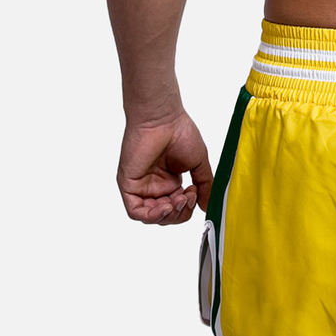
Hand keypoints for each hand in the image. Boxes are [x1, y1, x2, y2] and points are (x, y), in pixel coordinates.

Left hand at [117, 110, 212, 224]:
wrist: (163, 119)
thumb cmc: (180, 133)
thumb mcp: (199, 164)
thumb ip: (204, 186)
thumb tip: (207, 206)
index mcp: (169, 182)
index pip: (178, 208)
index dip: (188, 208)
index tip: (195, 192)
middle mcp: (154, 186)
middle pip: (165, 216)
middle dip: (180, 213)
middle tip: (187, 197)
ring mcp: (140, 186)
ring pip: (150, 216)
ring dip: (167, 215)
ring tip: (178, 200)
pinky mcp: (128, 185)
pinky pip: (135, 211)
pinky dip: (151, 215)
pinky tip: (165, 207)